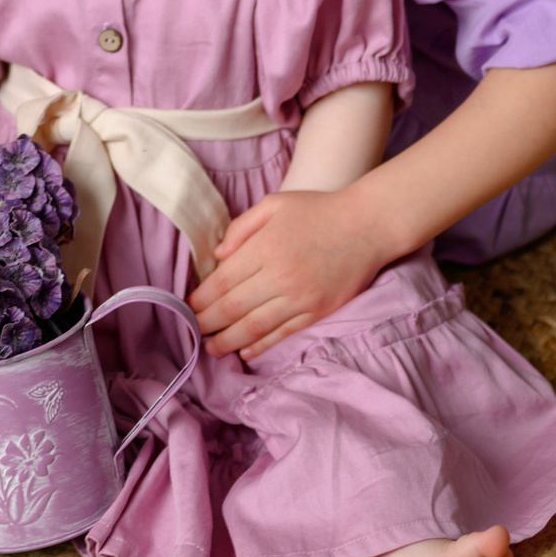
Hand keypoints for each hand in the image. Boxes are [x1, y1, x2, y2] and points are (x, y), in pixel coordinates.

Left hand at [188, 190, 390, 360]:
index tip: (187, 307)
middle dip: (207, 323)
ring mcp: (300, 297)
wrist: (368, 225)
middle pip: (233, 308)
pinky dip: (262, 345)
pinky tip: (245, 351)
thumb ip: (241, 228)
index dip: (200, 299)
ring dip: (228, 341)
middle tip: (192, 331)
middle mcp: (280, 276)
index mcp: (264, 248)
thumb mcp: (274, 204)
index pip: (222, 282)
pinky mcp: (317, 311)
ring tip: (211, 348)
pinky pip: (283, 333)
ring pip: (255, 327)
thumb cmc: (318, 210)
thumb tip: (218, 257)